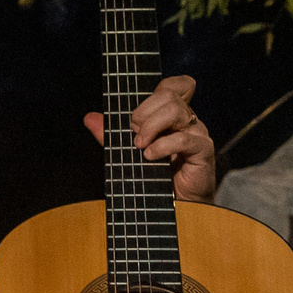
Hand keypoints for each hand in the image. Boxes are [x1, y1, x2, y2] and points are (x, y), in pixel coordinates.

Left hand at [81, 73, 217, 200]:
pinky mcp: (202, 149)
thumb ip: (111, 134)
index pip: (172, 86)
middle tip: (134, 135)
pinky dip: (162, 146)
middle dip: (143, 112)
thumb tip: (89, 117)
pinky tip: (150, 157)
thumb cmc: (155, 177)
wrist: (177, 207)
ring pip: (175, 111)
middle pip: (168, 95)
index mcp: (171, 115)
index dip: (153, 93)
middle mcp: (186, 119)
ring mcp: (196, 132)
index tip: (135, 117)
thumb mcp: (127, 152)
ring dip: (151, 127)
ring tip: (140, 147)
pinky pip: (183, 138)